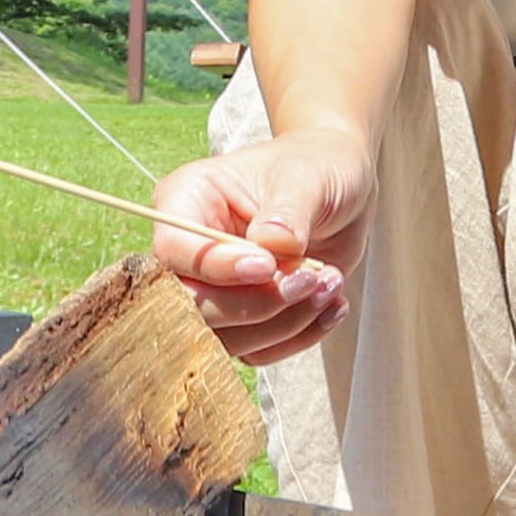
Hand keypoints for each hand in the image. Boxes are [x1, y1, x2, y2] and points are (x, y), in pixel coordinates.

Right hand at [148, 122, 370, 368]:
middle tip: (310, 279)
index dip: (215, 267)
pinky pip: (258, 349)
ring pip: (224, 337)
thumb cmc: (316, 166)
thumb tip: (272, 243)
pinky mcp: (244, 318)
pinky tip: (333, 303)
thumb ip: (288, 210)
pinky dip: (300, 335)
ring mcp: (214, 289)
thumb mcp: (307, 176)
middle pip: (190, 305)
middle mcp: (190, 250)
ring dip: (283, 324)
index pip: (174, 250)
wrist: (341, 185)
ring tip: (330, 284)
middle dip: (254, 304)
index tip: (267, 265)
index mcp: (186, 200)